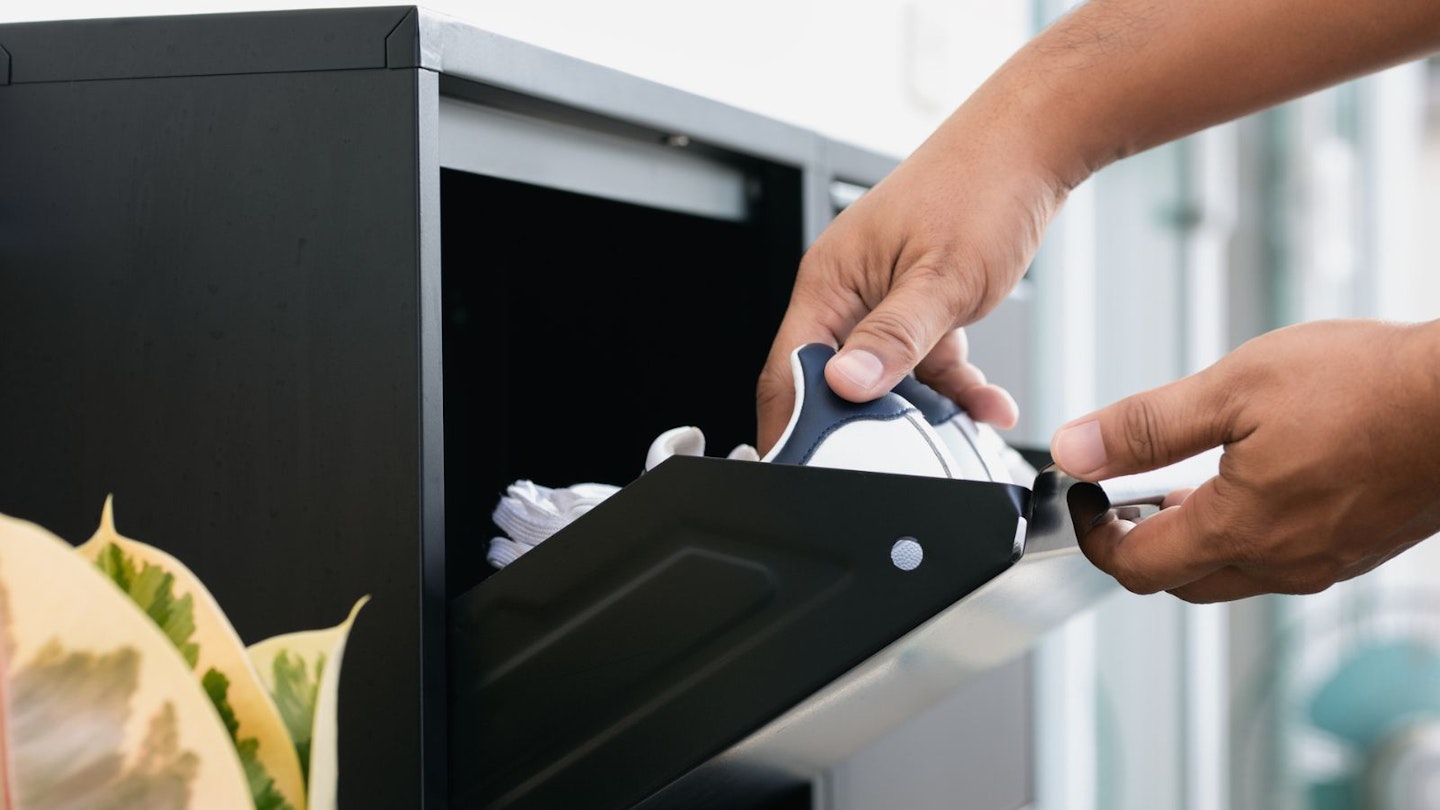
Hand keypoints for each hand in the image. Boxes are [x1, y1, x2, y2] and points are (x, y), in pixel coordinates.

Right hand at [754, 100, 1073, 453]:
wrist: (1031, 144)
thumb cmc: (981, 187)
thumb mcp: (940, 279)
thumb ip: (894, 339)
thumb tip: (845, 385)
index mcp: (830, 279)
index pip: (790, 368)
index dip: (792, 423)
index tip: (805, 464)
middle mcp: (848, 289)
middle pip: (835, 380)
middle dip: (864, 423)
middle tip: (891, 460)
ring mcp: (883, 296)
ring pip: (886, 376)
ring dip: (922, 409)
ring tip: (958, 428)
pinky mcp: (920, 301)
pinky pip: (924, 360)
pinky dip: (953, 386)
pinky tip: (984, 402)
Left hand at [1051, 319, 1439, 602]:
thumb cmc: (1369, 387)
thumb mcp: (1233, 389)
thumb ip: (1145, 427)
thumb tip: (1077, 450)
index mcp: (1241, 532)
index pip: (1136, 568)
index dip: (1094, 536)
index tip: (1085, 497)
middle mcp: (1284, 563)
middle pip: (1179, 580)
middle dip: (1139, 541)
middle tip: (1124, 490)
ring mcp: (1326, 561)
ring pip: (1232, 573)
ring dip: (1193, 537)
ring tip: (1182, 480)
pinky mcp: (1359, 548)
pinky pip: (1281, 560)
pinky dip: (1244, 532)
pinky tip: (1251, 480)